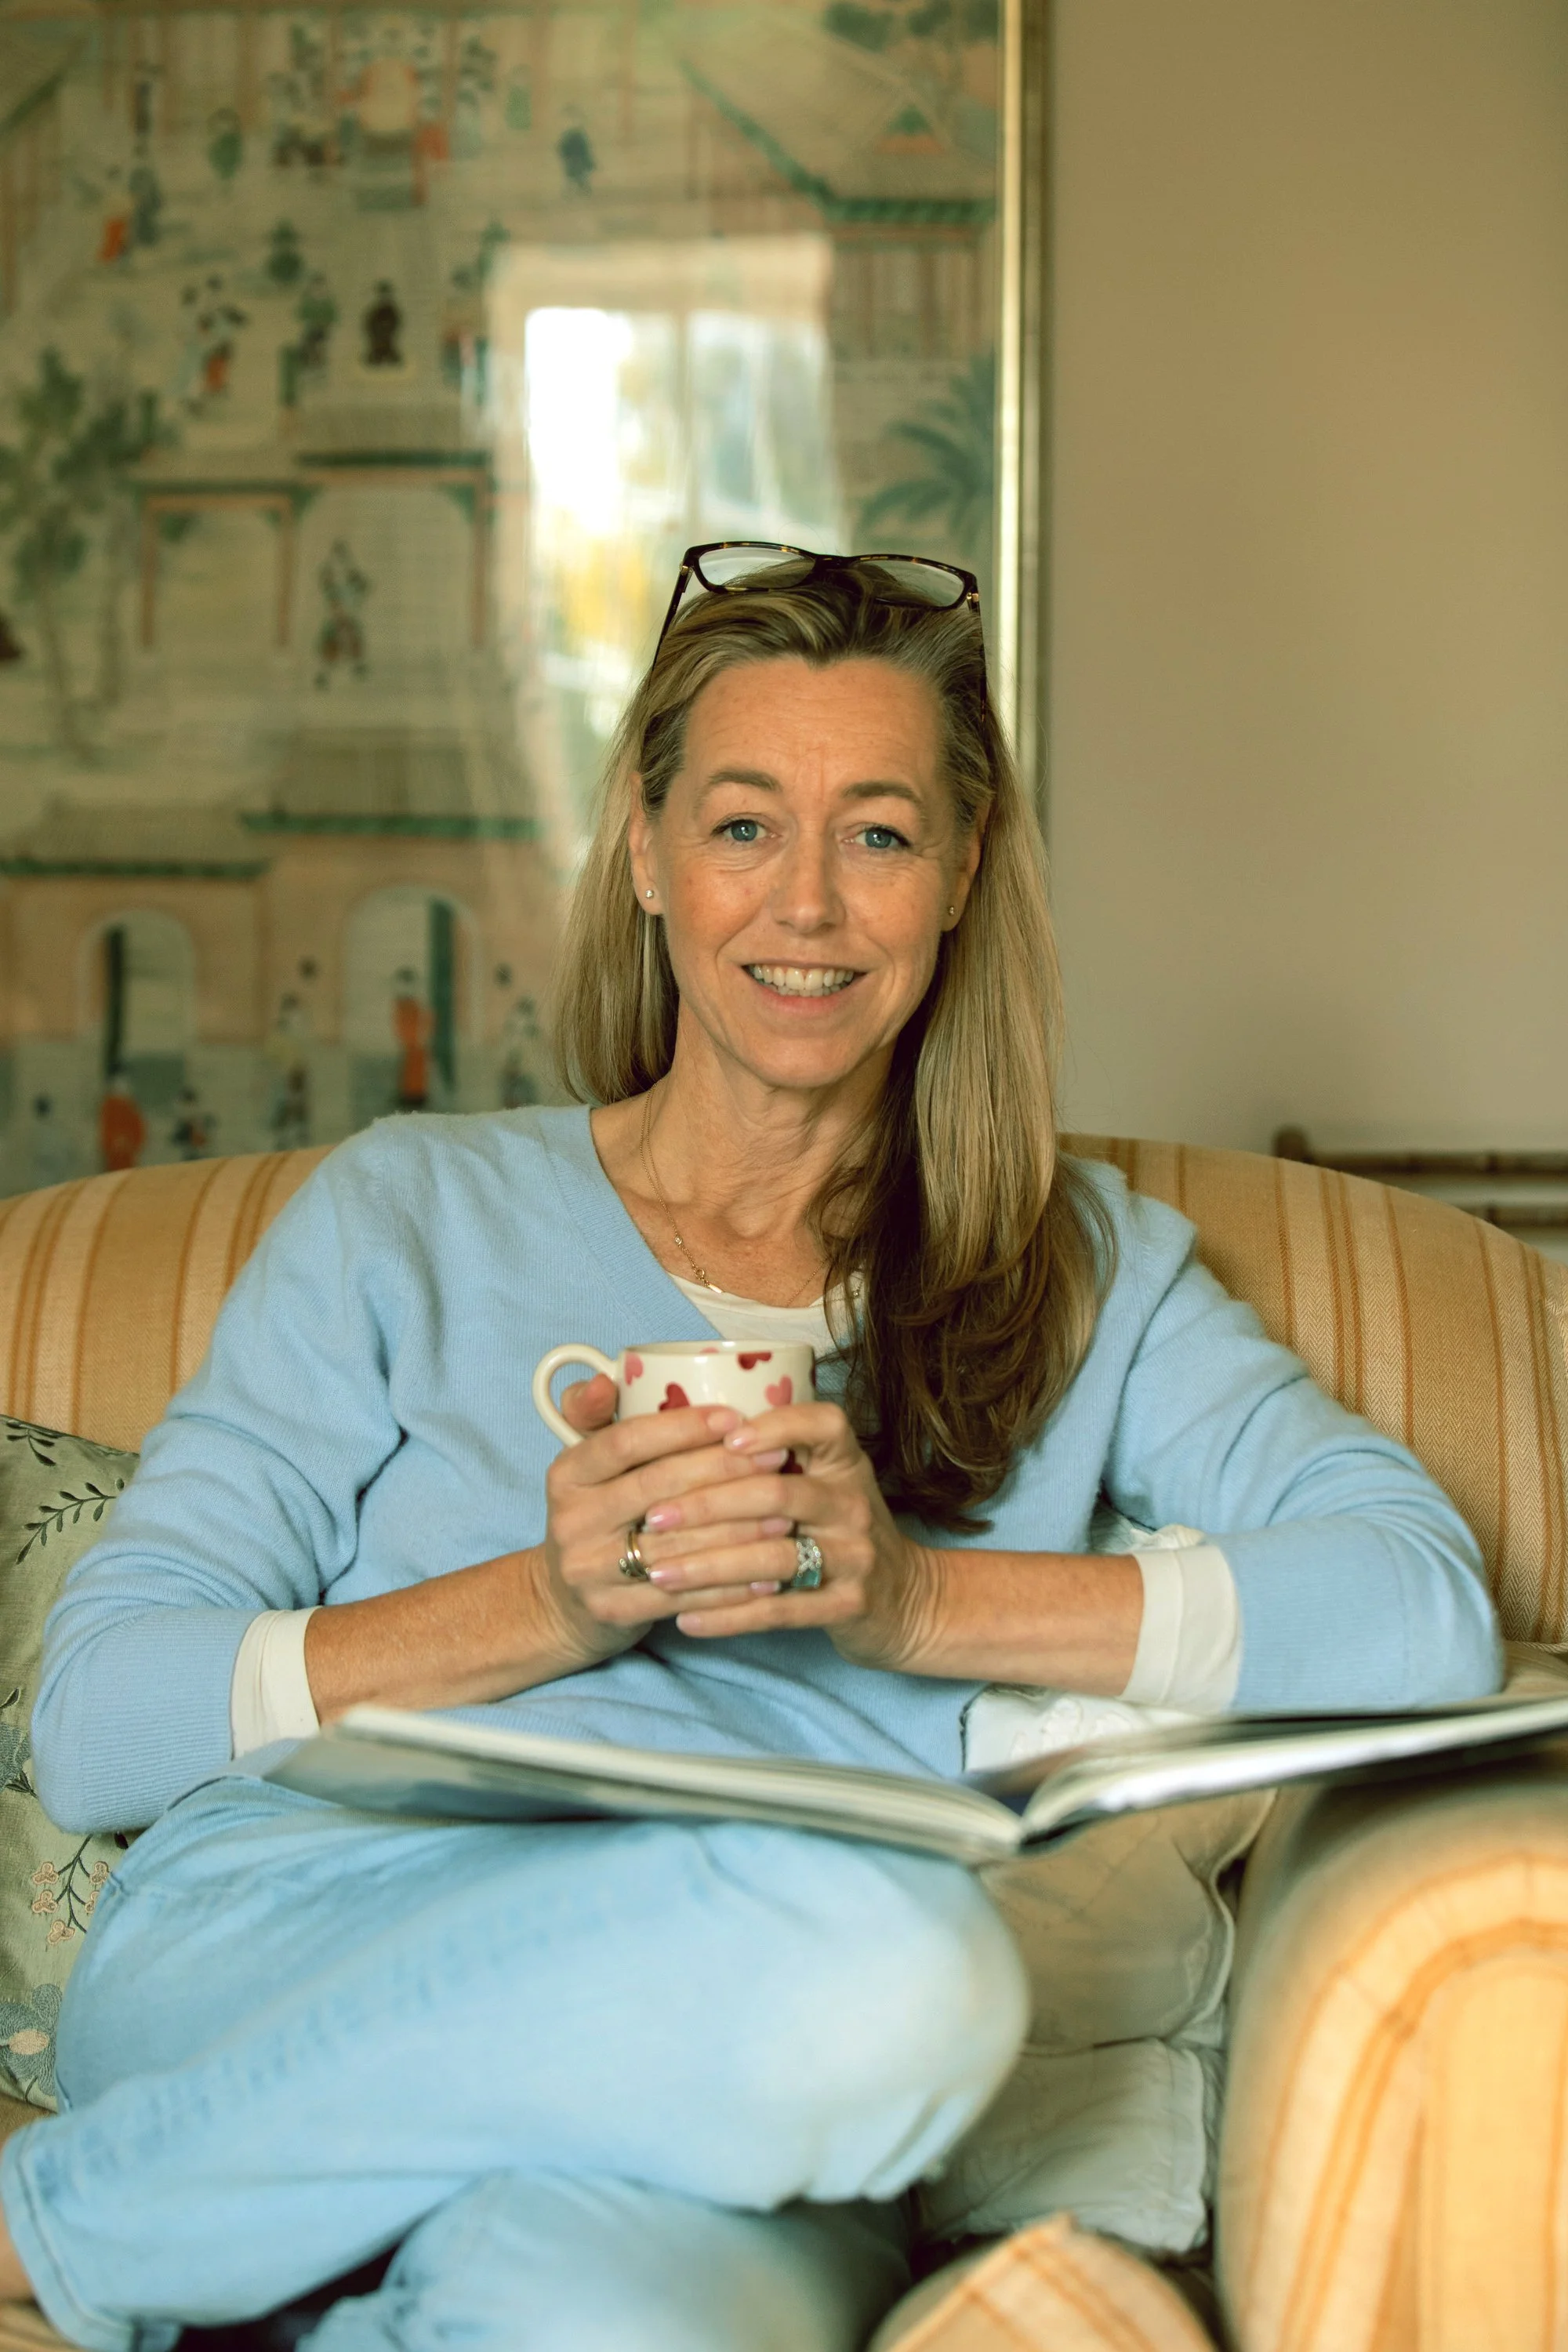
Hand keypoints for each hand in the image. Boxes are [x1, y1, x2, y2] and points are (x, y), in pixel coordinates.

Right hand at [538, 1376, 798, 1663]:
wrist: (563, 1600)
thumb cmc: (599, 1515)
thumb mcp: (588, 1464)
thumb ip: (599, 1415)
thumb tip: (609, 1377)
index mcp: (567, 1473)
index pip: (626, 1441)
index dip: (682, 1428)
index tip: (735, 1418)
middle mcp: (571, 1519)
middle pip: (658, 1489)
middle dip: (724, 1471)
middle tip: (777, 1458)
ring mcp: (588, 1569)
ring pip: (677, 1545)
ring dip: (738, 1530)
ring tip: (785, 1516)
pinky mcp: (612, 1611)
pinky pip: (683, 1596)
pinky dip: (729, 1586)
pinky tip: (768, 1573)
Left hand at [630, 1399, 941, 1669]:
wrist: (906, 1599)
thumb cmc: (841, 1530)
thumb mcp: (826, 1483)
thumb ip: (773, 1460)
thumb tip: (679, 1434)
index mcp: (845, 1462)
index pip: (822, 1425)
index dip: (775, 1426)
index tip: (723, 1437)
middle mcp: (853, 1502)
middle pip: (778, 1494)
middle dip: (708, 1504)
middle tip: (653, 1517)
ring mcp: (856, 1555)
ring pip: (773, 1557)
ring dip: (708, 1566)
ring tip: (656, 1572)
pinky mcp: (848, 1605)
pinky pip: (779, 1612)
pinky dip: (728, 1616)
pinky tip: (686, 1619)